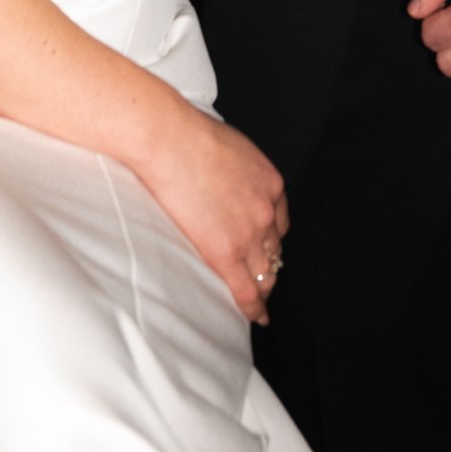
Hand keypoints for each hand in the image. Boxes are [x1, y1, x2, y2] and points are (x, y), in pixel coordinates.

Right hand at [139, 104, 289, 323]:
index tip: (266, 246)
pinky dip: (254, 307)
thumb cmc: (189, 135)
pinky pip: (247, 290)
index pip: (280, 221)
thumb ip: (237, 170)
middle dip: (269, 262)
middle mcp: (267, 210)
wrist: (171, 141)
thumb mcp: (231, 147)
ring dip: (264, 287)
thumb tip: (225, 177)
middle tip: (262, 275)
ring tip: (259, 300)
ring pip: (266, 272)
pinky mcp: (227, 253)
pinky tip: (256, 317)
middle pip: (275, 248)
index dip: (272, 237)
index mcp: (271, 183)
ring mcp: (249, 234)